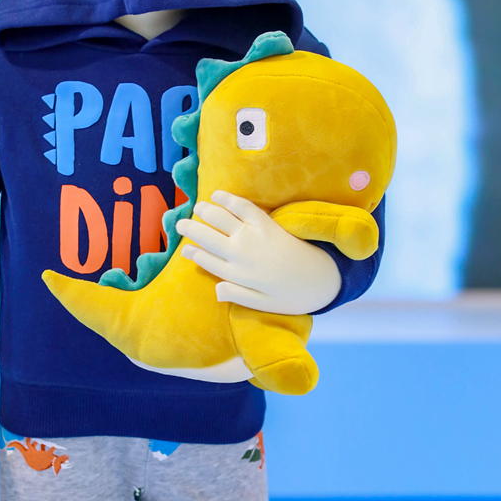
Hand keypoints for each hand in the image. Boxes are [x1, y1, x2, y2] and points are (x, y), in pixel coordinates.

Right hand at [176, 191, 341, 315]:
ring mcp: (253, 236)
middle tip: (179, 224)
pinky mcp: (267, 224)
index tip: (184, 248)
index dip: (192, 253)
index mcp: (238, 275)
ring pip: (219, 219)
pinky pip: (242, 207)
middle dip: (190, 229)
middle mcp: (241, 253)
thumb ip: (237, 295)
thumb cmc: (291, 295)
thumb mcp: (263, 305)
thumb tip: (215, 290)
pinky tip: (217, 195)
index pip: (207, 260)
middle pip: (207, 237)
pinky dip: (227, 199)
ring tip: (196, 208)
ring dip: (204, 212)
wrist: (321, 278)